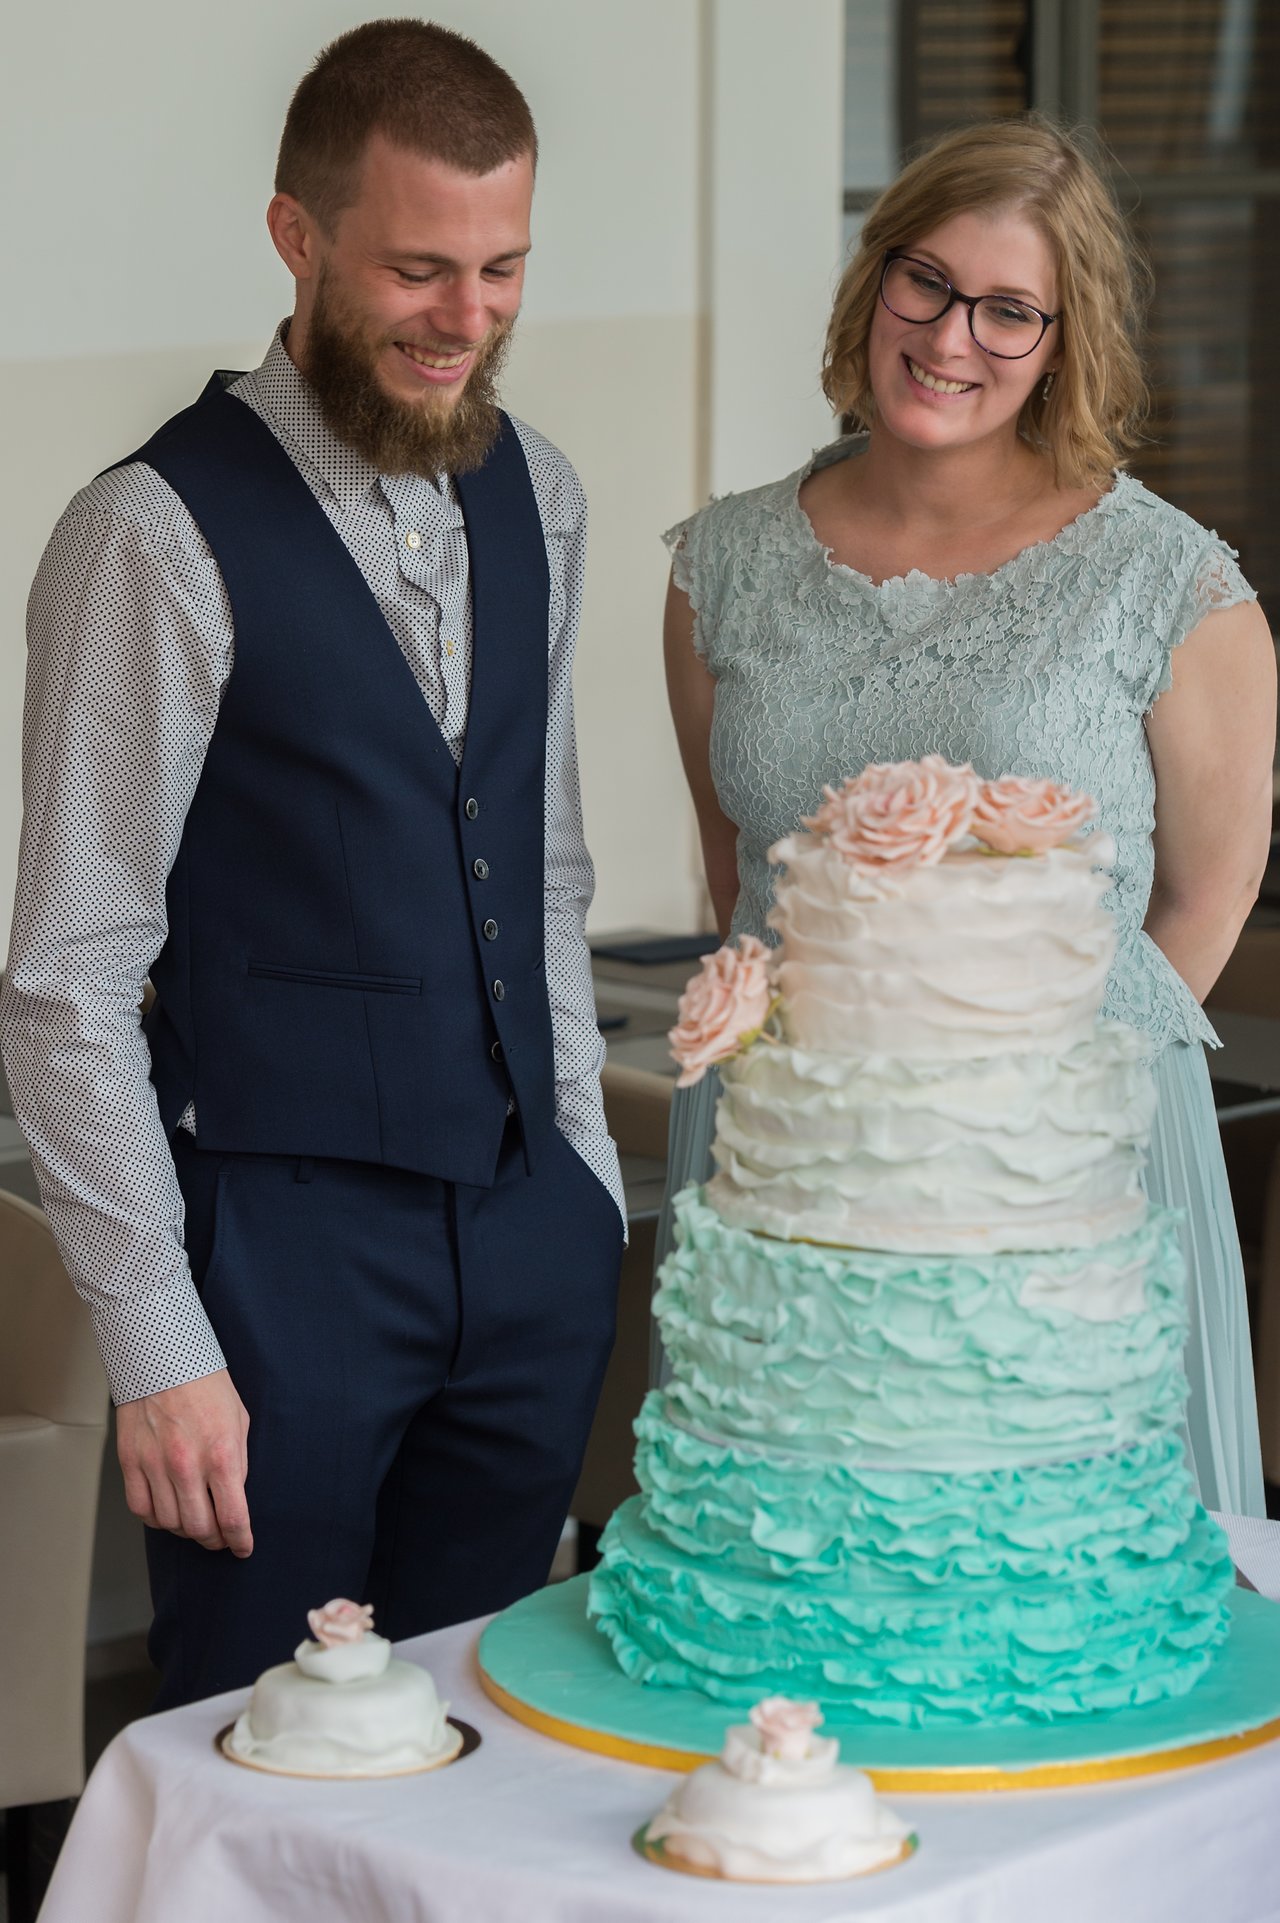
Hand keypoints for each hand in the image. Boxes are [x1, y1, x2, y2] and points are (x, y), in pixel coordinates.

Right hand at [116, 1368, 252, 1555]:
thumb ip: (238, 1463)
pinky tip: (167, 1512)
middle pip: (199, 1528)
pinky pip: (141, 1509)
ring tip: (196, 1523)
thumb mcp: (239, 1421)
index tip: (243, 1548)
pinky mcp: (130, 1461)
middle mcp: (186, 1465)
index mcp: (221, 1453)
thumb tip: (234, 1499)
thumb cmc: (207, 1385)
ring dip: (186, 1531)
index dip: (240, 1540)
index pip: (233, 1516)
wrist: (163, 1358)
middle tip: (220, 1537)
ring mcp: (154, 1465)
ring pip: (169, 1523)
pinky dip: (156, 1519)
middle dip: (215, 1540)